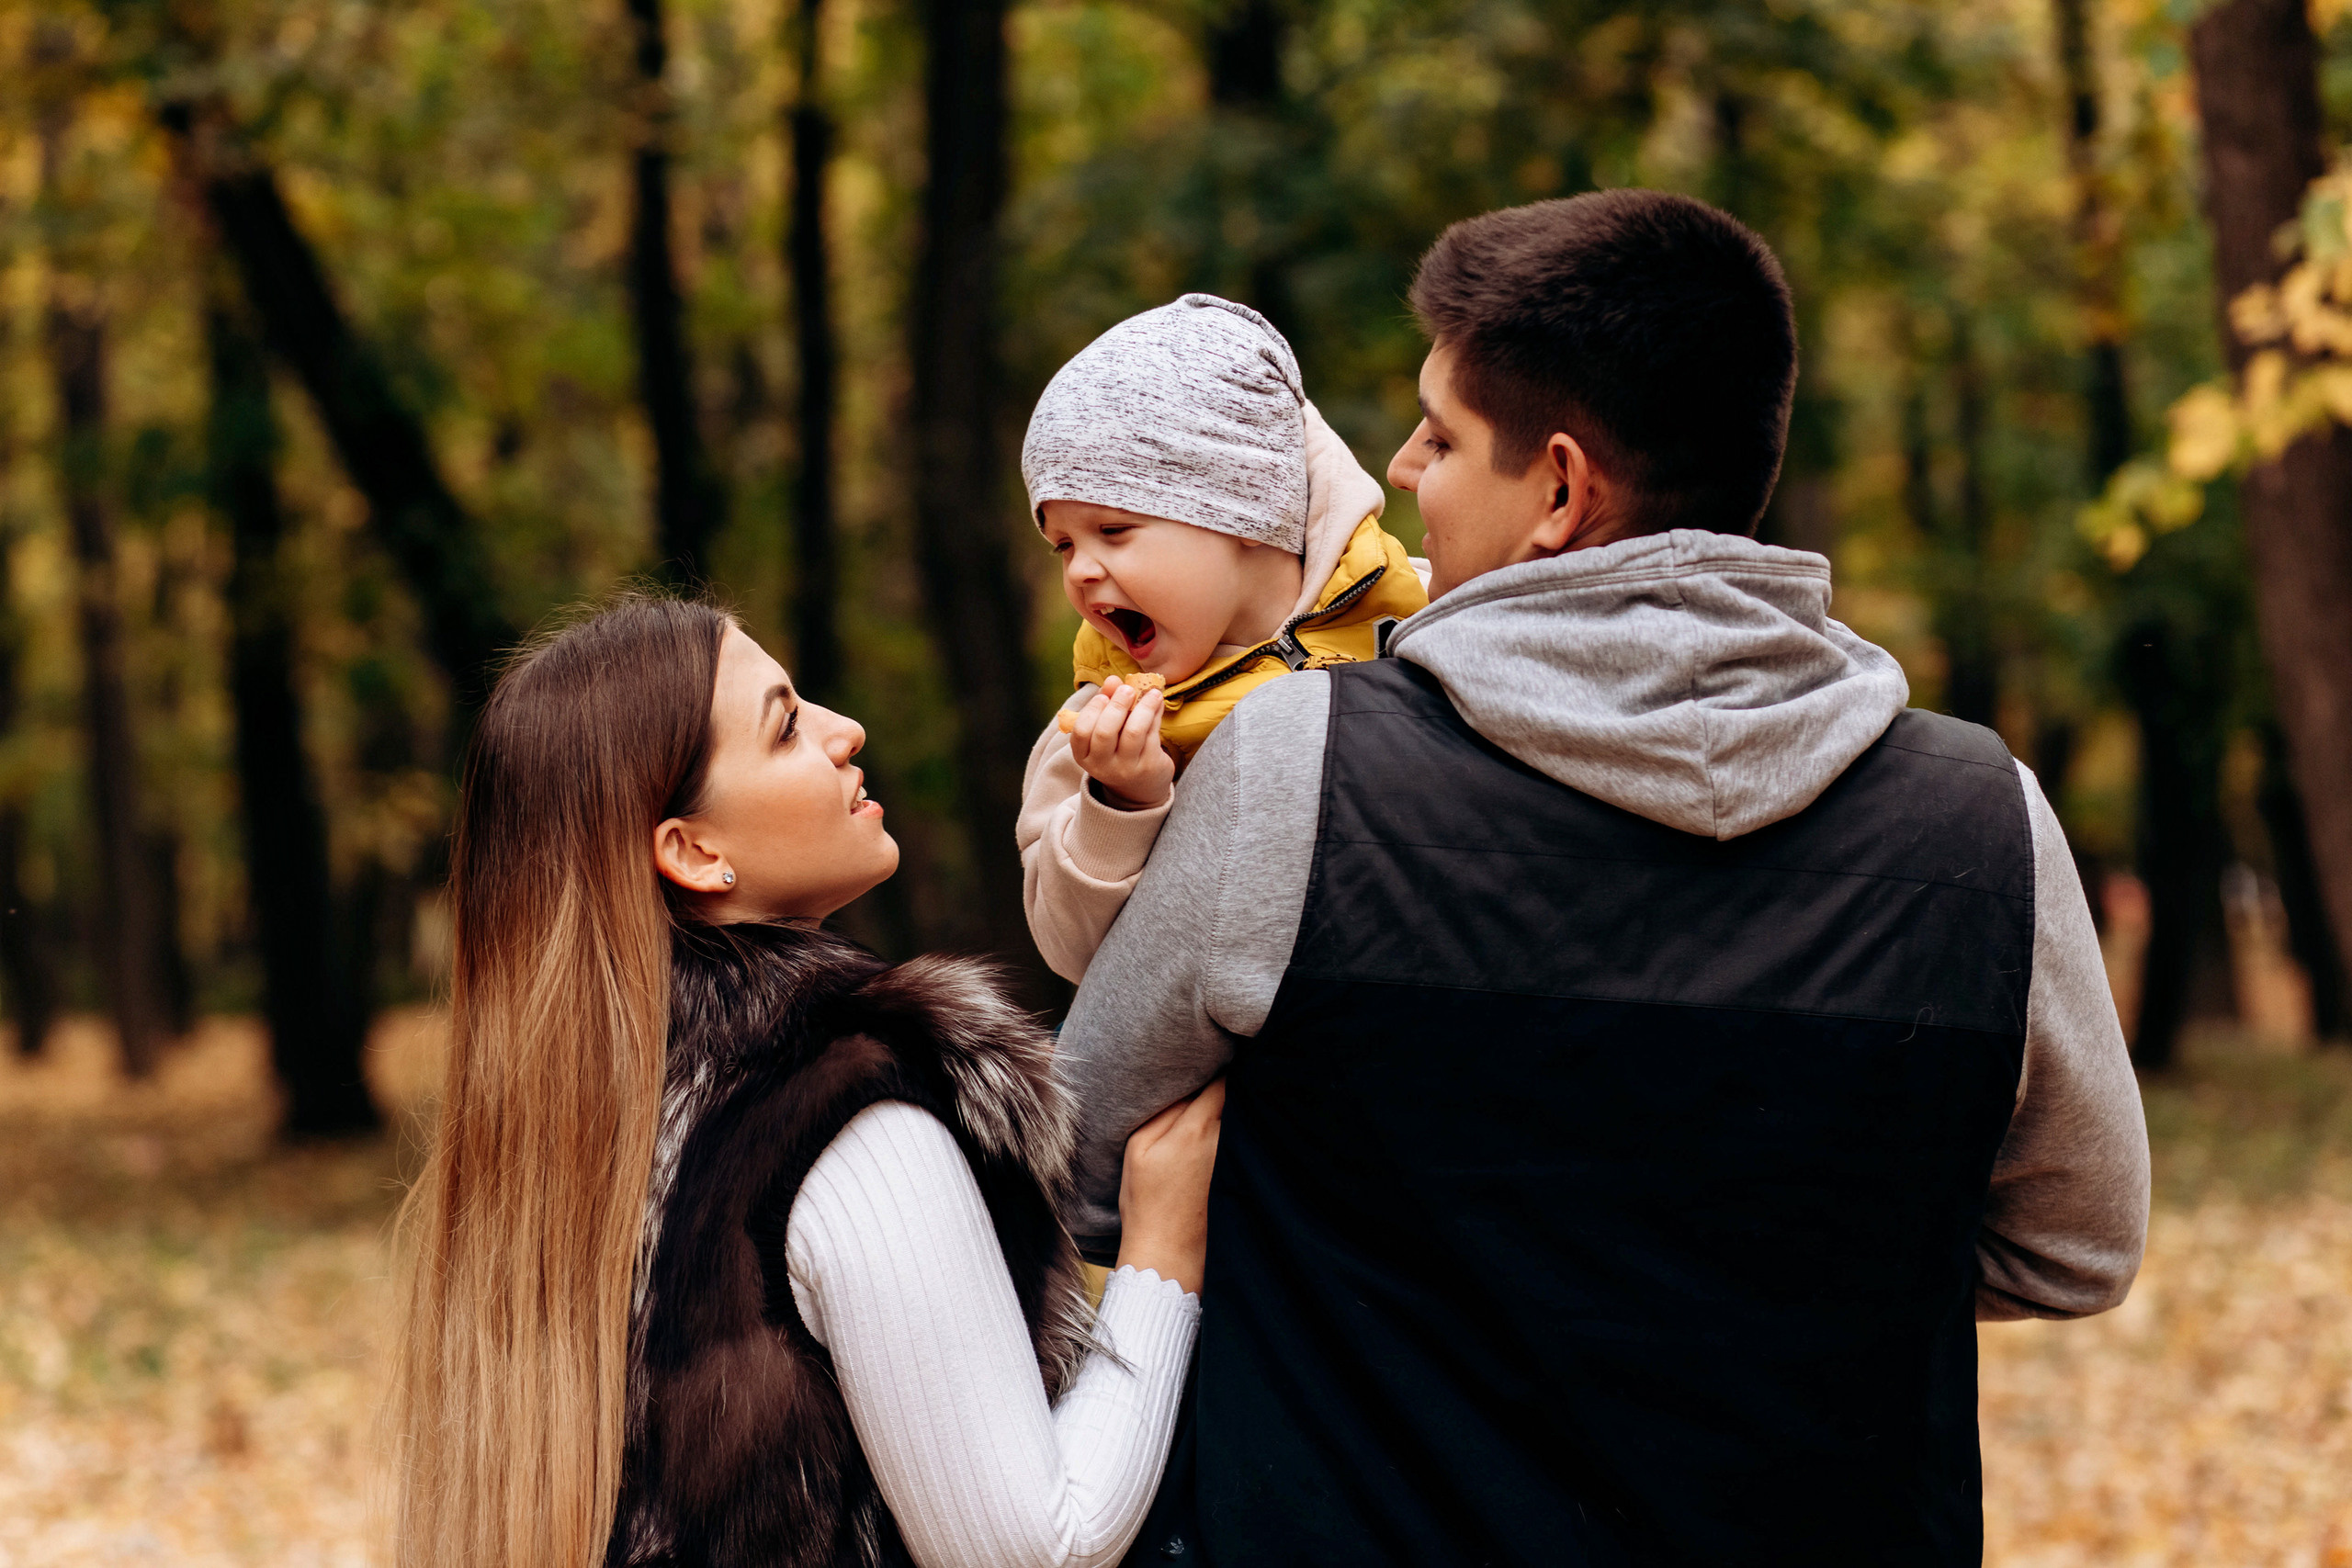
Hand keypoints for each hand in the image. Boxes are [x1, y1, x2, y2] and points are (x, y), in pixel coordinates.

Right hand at [1066, 677, 1175, 810]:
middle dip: (1117, 706)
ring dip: (1143, 707)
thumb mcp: (1106, 729)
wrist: (1140, 787)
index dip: (1092, 710)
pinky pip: (1152, 735)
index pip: (1081, 732)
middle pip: (1105, 732)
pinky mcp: (1148, 766)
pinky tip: (1157, 702)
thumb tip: (1112, 680)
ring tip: (1152, 692)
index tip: (1104, 696)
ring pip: (1133, 733)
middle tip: (1128, 689)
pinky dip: (1155, 714)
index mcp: (1084, 756)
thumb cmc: (1119, 749)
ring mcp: (1126, 769)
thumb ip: (1106, 703)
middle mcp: (1102, 766)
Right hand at [1115, 1078, 1223, 1295]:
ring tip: (1224, 1092)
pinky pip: (1243, 1138)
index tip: (1213, 1050)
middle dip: (1233, 1078)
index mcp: (1196, 1129)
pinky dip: (1238, 1128)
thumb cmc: (1146, 1200)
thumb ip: (1164, 1110)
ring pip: (1243, 1116)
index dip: (1219, 1061)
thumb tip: (1186, 1082)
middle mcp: (1225, 1139)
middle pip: (1238, 1094)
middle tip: (1221, 1063)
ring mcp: (1237, 1158)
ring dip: (1237, 1104)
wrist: (1169, 1251)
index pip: (1220, 1080)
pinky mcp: (1242, 1175)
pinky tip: (1227, 1129)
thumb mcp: (1139, 1149)